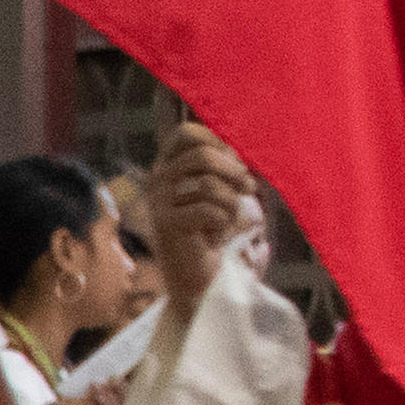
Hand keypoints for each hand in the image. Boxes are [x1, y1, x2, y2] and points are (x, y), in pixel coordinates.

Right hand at [150, 124, 255, 278]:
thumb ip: (223, 167)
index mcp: (169, 165)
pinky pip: (209, 212)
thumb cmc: (211, 227)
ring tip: (227, 219)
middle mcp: (158, 179)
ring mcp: (158, 201)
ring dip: (231, 204)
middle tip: (247, 188)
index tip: (234, 161)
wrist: (194, 271)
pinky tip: (213, 236)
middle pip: (202, 156)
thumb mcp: (219, 189)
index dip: (216, 141)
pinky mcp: (166, 224)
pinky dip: (222, 224)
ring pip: (209, 185)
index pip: (186, 133)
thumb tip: (236, 151)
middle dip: (234, 172)